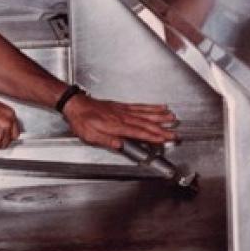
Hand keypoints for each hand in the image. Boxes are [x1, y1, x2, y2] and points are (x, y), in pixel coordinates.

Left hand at [62, 94, 177, 149]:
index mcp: (115, 126)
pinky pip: (139, 106)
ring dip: (160, 116)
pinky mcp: (121, 106)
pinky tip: (159, 106)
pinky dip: (151, 106)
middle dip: (162, 129)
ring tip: (172, 118)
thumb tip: (121, 146)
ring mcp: (122, 110)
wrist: (75, 104)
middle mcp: (121, 117)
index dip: (152, 136)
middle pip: (145, 123)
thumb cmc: (81, 121)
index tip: (164, 139)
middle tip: (175, 133)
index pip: (138, 132)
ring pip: (145, 113)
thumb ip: (107, 141)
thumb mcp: (90, 136)